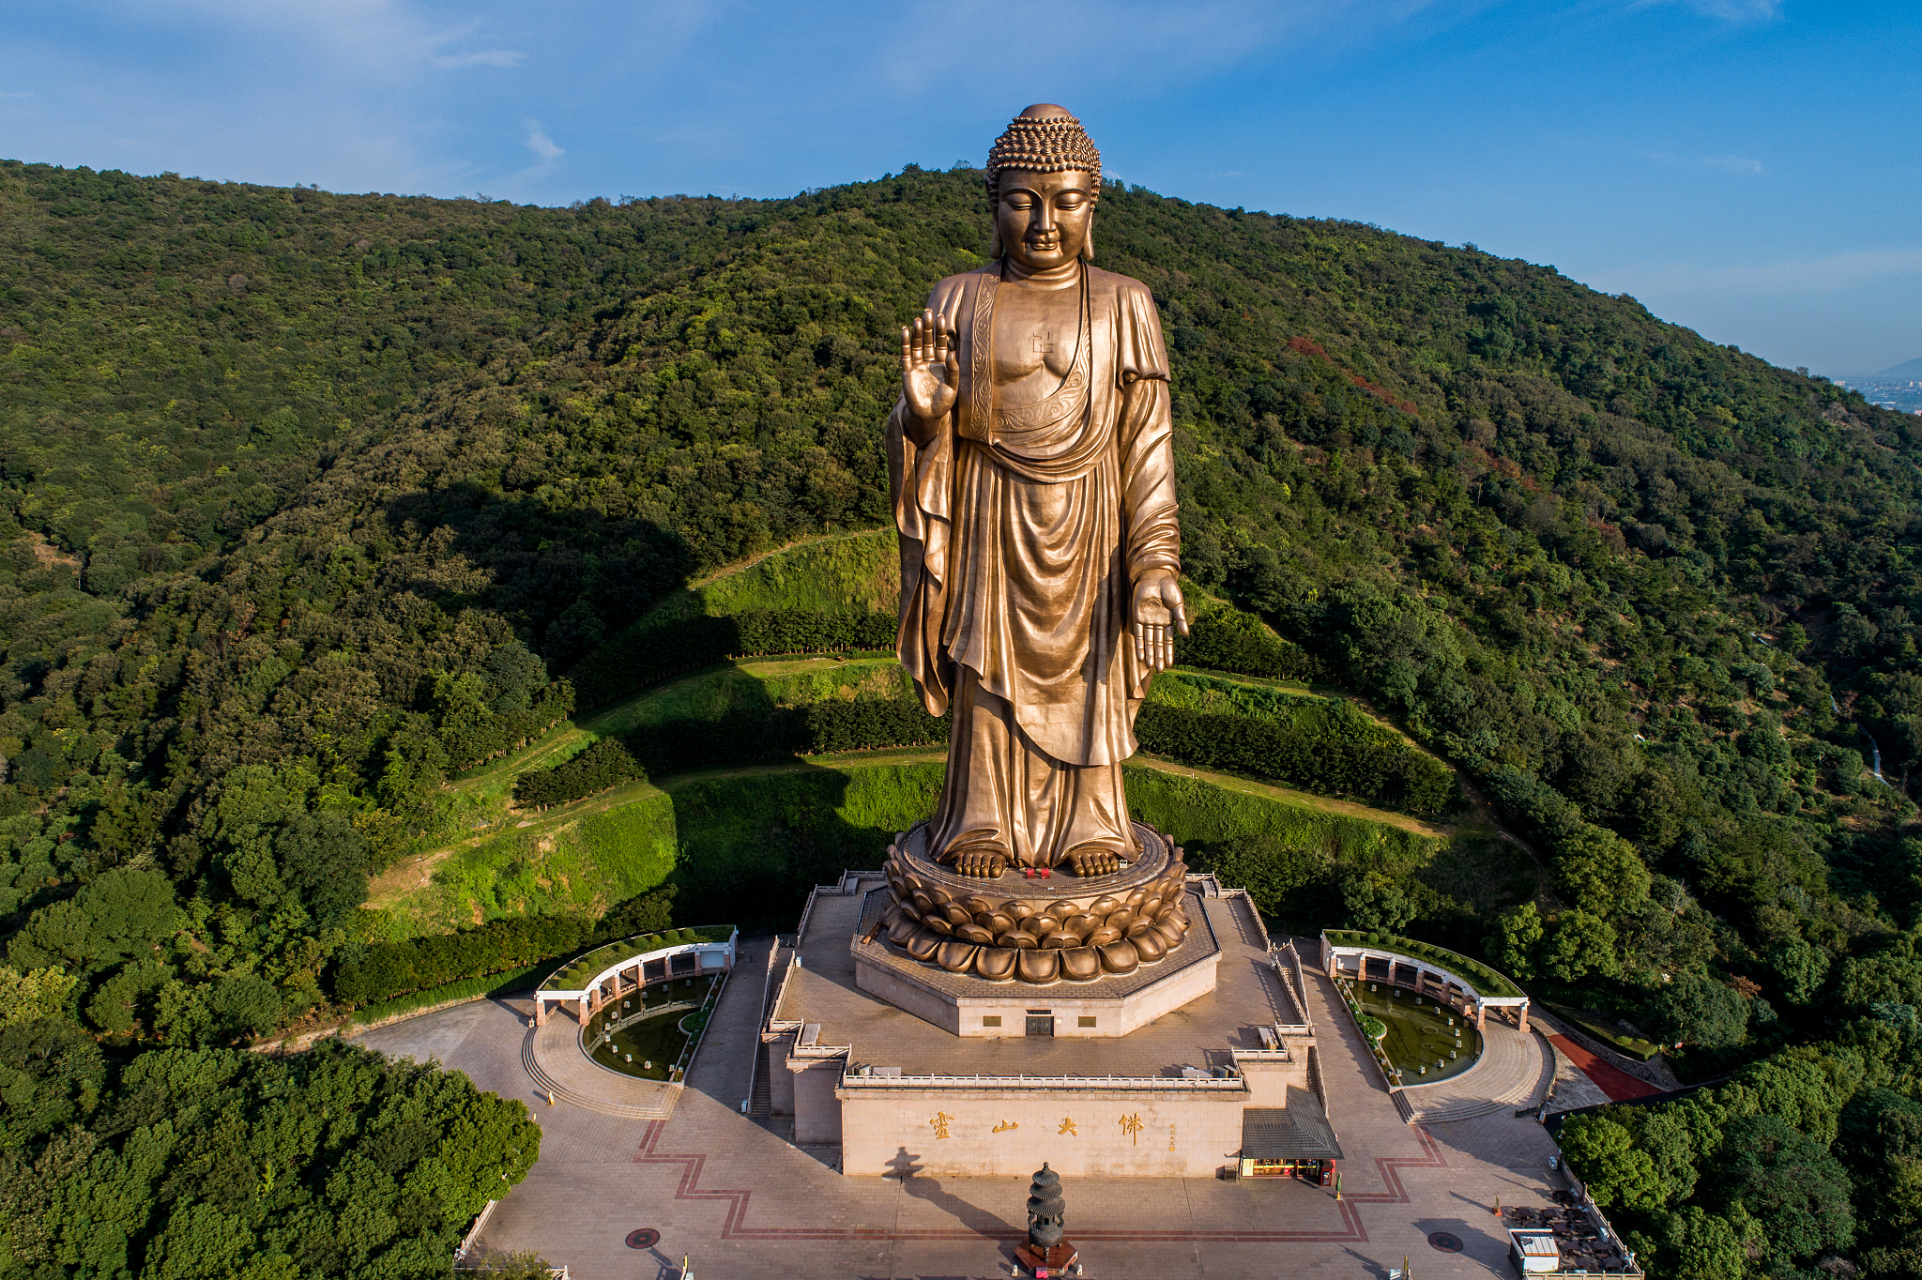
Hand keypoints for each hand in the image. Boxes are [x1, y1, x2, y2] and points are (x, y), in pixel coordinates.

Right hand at [901, 309, 959, 424]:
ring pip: (917, 345)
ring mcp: (918, 365)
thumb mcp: (952, 387)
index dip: (941, 331)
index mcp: (942, 363)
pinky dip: (905, 343)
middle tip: (928, 312)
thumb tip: (953, 353)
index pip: (942, 343)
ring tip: (918, 320)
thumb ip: (953, 370)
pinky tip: (905, 331)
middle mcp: (930, 361)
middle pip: (928, 340)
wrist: (928, 416)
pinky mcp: (907, 371)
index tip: (941, 317)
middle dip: (928, 327)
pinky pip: (906, 354)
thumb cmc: (943, 402)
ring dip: (917, 333)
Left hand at [1131, 569, 1188, 672]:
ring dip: (1149, 654)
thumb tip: (1186, 636)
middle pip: (1157, 644)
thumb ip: (1181, 619)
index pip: (1168, 641)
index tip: (1170, 665)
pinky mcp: (1137, 617)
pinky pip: (1137, 634)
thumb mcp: (1178, 604)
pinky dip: (1139, 645)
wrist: (1155, 575)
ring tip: (1150, 666)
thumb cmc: (1169, 588)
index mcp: (1168, 621)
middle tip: (1160, 671)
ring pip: (1148, 642)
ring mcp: (1147, 621)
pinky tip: (1139, 655)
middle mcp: (1157, 623)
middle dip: (1159, 657)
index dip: (1168, 653)